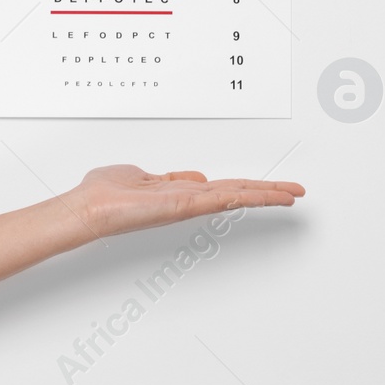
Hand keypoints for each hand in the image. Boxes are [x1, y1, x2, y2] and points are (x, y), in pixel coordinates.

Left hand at [65, 164, 304, 239]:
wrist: (87, 209)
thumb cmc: (103, 194)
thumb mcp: (140, 176)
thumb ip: (168, 177)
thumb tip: (194, 176)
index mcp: (178, 191)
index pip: (221, 188)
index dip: (247, 186)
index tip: (270, 187)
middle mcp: (187, 200)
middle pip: (235, 192)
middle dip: (267, 192)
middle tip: (296, 191)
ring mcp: (187, 205)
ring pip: (234, 196)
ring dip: (264, 194)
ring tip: (292, 193)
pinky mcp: (182, 206)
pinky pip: (219, 198)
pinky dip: (243, 195)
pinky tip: (264, 194)